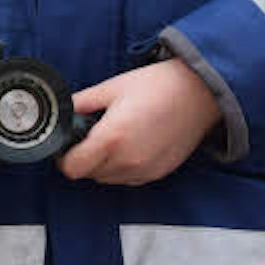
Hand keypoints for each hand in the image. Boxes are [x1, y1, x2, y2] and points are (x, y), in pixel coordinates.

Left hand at [58, 58, 222, 185]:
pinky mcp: (159, 173)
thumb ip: (82, 102)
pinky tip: (131, 144)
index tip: (68, 144)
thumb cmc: (158, 85)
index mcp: (111, 138)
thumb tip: (65, 110)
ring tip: (114, 137)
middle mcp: (127, 160)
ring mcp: (144, 170)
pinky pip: (129, 178)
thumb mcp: (112, 87)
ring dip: (103, 164)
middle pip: (89, 174)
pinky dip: (123, 167)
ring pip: (108, 178)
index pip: (72, 168)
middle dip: (84, 157)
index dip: (64, 157)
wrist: (199, 92)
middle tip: (91, 134)